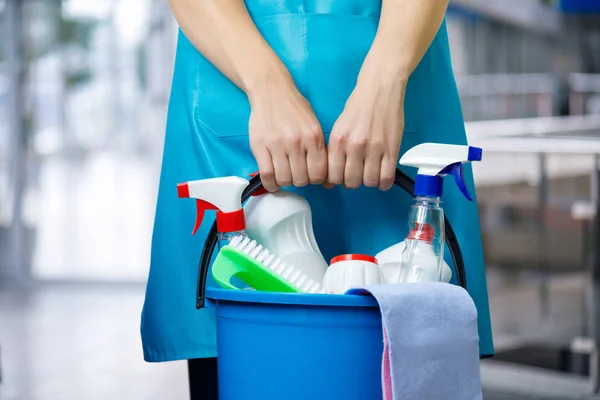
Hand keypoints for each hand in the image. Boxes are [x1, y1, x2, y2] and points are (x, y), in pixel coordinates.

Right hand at [248, 77, 327, 191]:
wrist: (271, 90)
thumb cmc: (294, 109)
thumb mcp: (314, 126)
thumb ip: (321, 152)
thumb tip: (328, 182)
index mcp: (313, 137)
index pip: (318, 174)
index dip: (315, 180)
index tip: (309, 176)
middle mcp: (297, 141)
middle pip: (301, 179)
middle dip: (299, 181)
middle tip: (295, 173)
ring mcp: (277, 144)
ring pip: (283, 179)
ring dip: (283, 181)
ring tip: (282, 174)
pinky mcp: (259, 145)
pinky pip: (266, 174)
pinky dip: (269, 183)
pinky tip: (271, 180)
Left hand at [326, 69, 406, 190]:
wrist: (380, 89)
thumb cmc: (358, 107)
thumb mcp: (339, 127)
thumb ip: (335, 152)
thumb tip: (331, 179)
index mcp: (338, 140)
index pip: (333, 176)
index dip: (337, 180)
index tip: (342, 176)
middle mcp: (355, 146)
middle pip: (351, 182)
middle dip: (353, 181)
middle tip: (357, 173)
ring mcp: (374, 148)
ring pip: (370, 182)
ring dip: (370, 181)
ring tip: (370, 172)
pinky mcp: (392, 149)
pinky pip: (387, 177)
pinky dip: (384, 183)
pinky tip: (382, 177)